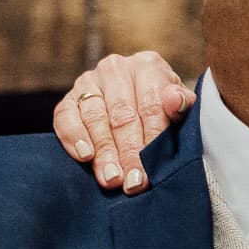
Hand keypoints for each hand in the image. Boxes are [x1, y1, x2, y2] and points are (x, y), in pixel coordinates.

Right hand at [51, 51, 197, 194]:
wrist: (139, 108)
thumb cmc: (166, 112)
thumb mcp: (182, 109)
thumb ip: (183, 105)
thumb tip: (174, 99)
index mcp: (147, 66)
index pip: (150, 106)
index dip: (152, 141)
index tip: (151, 170)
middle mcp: (116, 68)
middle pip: (122, 115)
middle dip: (128, 153)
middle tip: (132, 183)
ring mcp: (89, 81)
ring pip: (95, 118)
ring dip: (103, 152)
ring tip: (111, 179)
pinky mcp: (69, 98)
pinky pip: (65, 116)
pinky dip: (73, 137)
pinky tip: (84, 157)